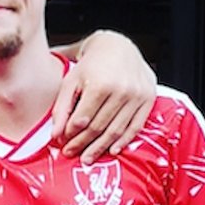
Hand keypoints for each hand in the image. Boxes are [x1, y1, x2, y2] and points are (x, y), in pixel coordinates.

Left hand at [50, 30, 155, 162]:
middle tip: (71, 153)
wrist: (118, 47)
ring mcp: (137, 96)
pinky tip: (111, 150)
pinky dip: (123, 141)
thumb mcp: (70, 82)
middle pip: (99, 127)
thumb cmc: (92, 65)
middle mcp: (122, 90)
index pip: (83, 120)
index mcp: (100, 84)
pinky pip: (136, 126)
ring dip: (100, 148)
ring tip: (87, 158)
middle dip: (82, 144)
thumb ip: (61, 109)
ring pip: (116, 130)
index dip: (71, 135)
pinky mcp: (149, 99)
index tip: (62, 143)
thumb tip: (55, 136)